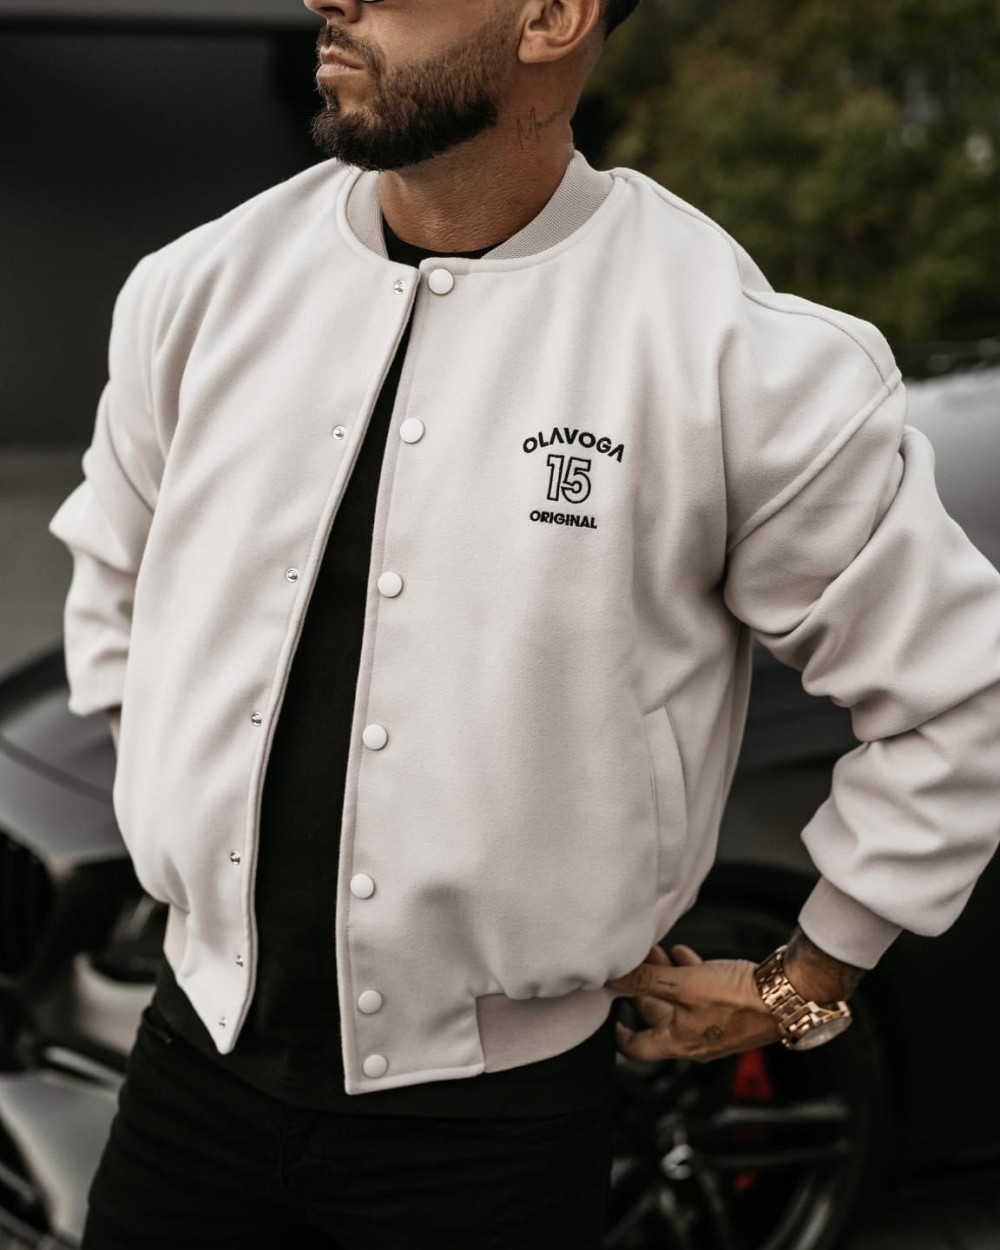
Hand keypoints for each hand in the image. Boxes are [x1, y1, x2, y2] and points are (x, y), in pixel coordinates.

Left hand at [604, 941, 781, 1063]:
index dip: (619, 1032)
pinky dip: (688, 974)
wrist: (787, 995)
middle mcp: (696, 1040)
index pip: (638, 1048)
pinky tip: (682, 953)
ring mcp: (714, 1026)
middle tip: (630, 968)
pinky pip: (701, 993)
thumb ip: (645, 981)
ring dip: (663, 977)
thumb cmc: (738, 999)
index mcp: (680, 1043)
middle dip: (642, 990)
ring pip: (678, 1002)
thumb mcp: (683, 986)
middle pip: (657, 1019)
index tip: (607, 1017)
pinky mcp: (730, 1010)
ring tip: (653, 952)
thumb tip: (613, 978)